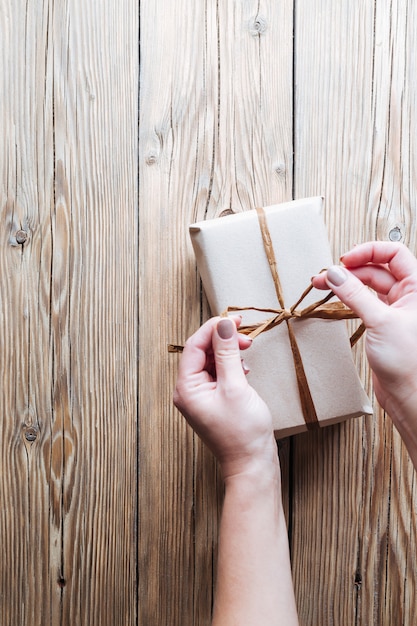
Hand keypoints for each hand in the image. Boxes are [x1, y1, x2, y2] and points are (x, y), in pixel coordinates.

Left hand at [173, 316, 278, 479]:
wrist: (252, 465)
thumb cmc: (243, 432)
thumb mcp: (235, 386)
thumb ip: (227, 353)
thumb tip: (224, 324)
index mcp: (186, 387)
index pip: (194, 345)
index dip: (213, 328)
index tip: (234, 318)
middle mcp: (189, 391)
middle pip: (202, 351)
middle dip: (223, 340)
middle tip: (246, 336)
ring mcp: (201, 397)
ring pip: (211, 361)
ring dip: (229, 351)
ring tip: (247, 351)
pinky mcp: (214, 401)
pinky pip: (218, 373)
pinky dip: (231, 365)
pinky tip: (245, 369)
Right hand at [312, 242, 416, 455]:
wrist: (409, 395)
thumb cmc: (409, 361)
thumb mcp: (380, 321)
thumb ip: (355, 294)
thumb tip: (334, 273)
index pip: (394, 253)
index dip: (369, 251)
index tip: (345, 260)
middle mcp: (408, 295)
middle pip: (376, 269)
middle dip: (349, 269)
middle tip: (325, 276)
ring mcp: (394, 310)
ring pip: (367, 285)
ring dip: (345, 283)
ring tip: (322, 285)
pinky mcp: (382, 324)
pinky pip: (363, 302)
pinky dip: (347, 298)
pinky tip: (334, 299)